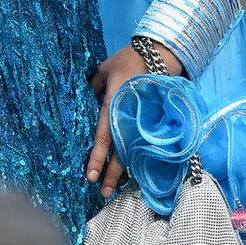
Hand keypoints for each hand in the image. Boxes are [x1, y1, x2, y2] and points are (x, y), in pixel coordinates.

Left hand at [88, 41, 183, 197]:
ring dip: (126, 170)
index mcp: (113, 104)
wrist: (160, 52)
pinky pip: (145, 142)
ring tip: (118, 187)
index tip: (90, 177)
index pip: (104, 137)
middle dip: (112, 175)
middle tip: (104, 193)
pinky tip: (135, 168)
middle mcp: (128, 116)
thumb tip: (85, 98)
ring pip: (134, 150)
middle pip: (120, 152)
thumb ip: (94, 84)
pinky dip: (139, 156)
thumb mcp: (106, 68)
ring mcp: (143, 119)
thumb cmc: (129, 58)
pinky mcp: (154, 118)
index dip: (97, 158)